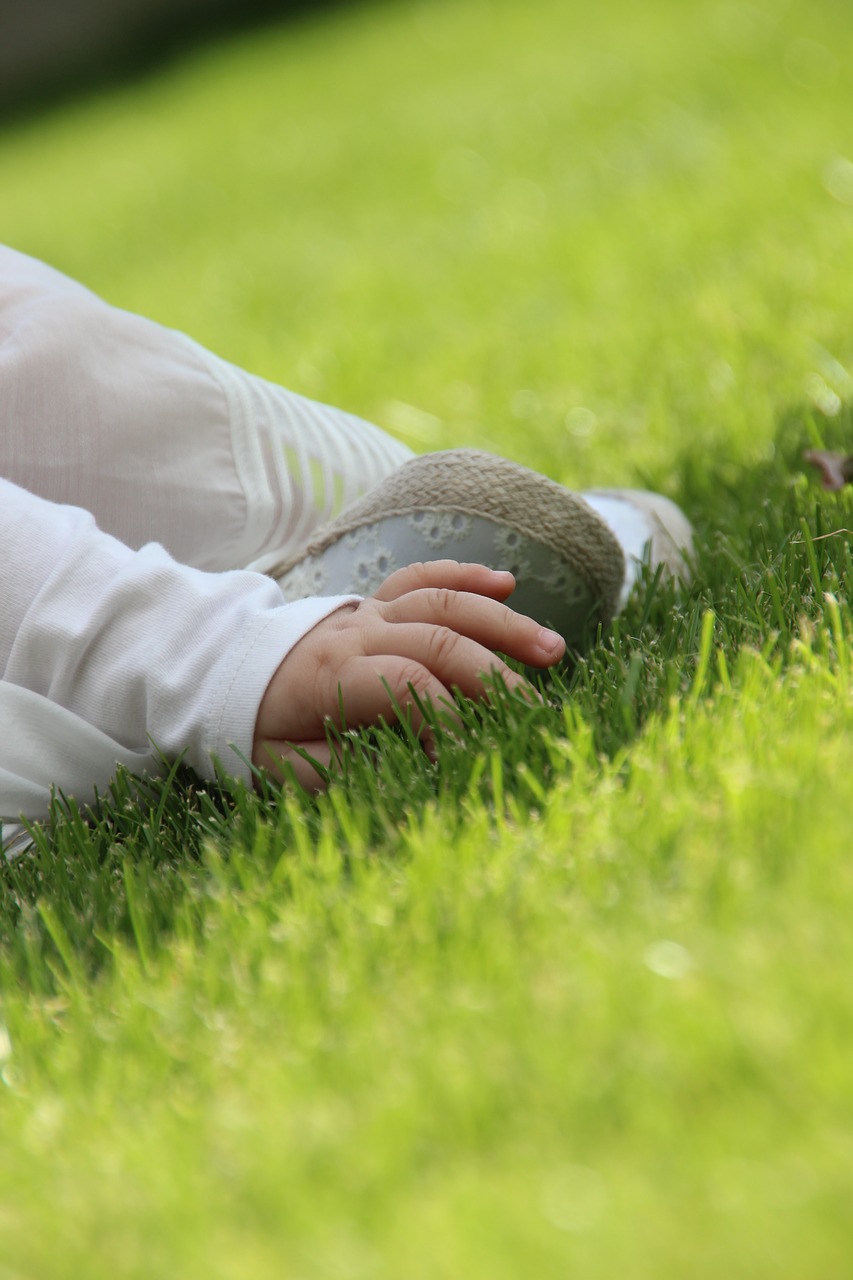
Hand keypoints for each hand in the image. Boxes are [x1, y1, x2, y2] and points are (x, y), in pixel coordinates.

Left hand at [252, 560, 565, 788]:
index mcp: (333, 675)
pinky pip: (421, 578)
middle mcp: (357, 632)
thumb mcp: (275, 764)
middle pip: (439, 639)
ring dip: (500, 623)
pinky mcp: (374, 603)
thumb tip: (396, 770)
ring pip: (443, 601)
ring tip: (552, 650)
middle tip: (536, 712)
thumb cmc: (250, 724)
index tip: (473, 756)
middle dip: (493, 674)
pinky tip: (507, 584)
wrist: (217, 669)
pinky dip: (464, 576)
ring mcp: (368, 611)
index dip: (449, 720)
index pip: (409, 686)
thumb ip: (331, 769)